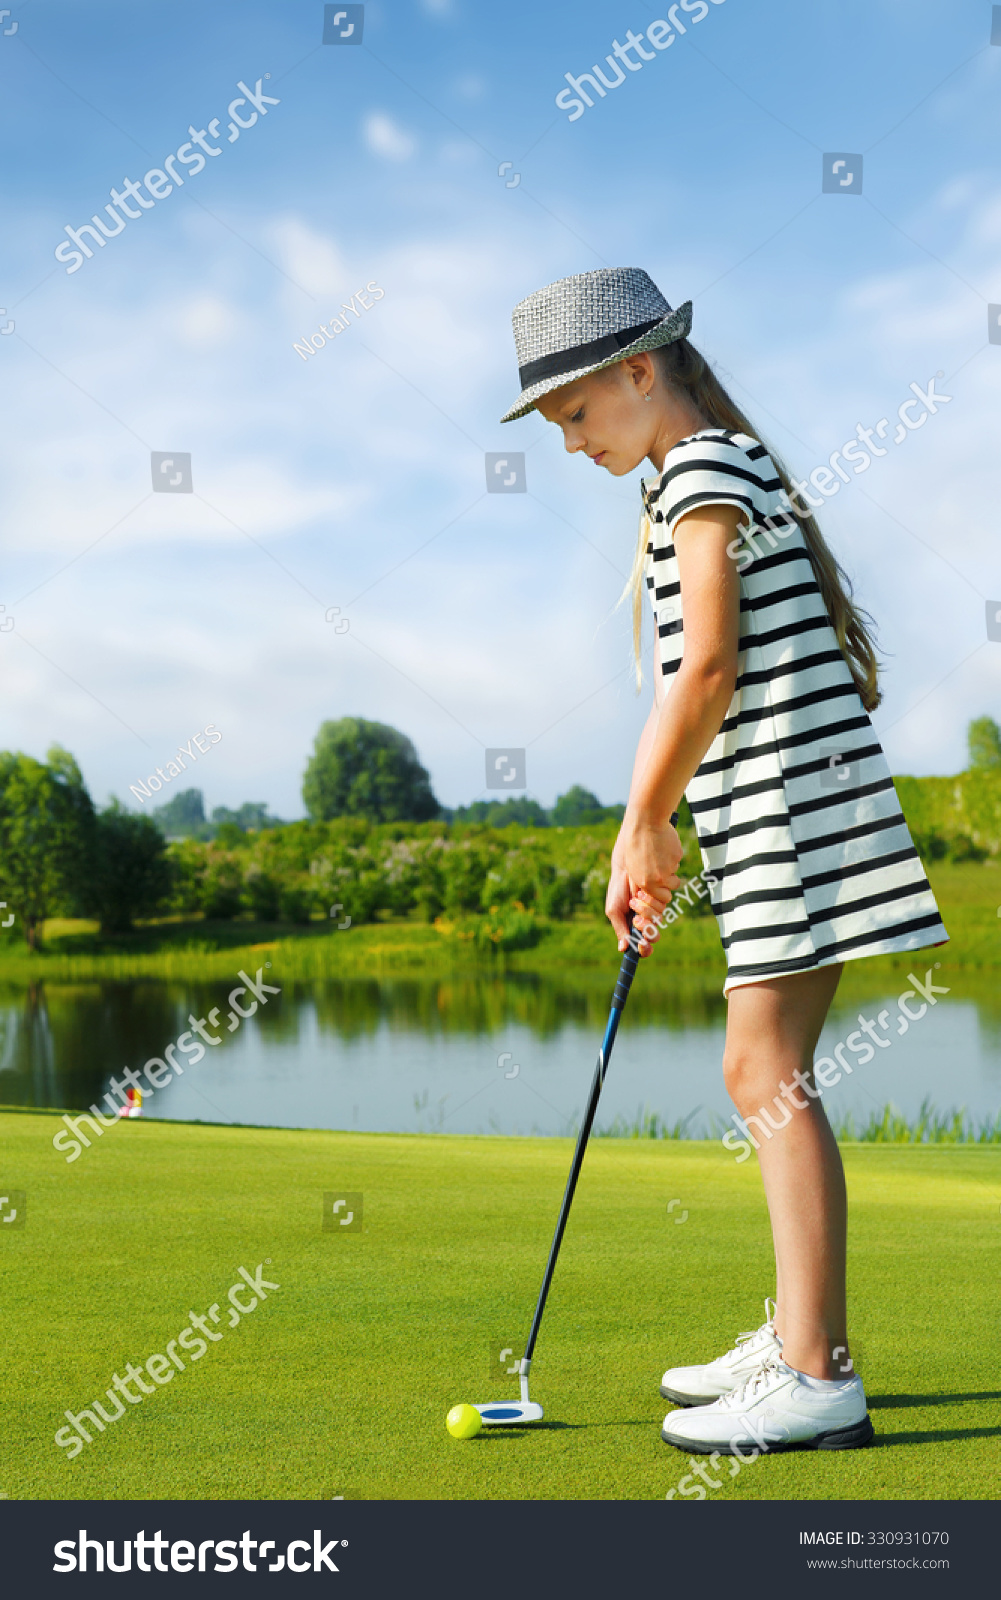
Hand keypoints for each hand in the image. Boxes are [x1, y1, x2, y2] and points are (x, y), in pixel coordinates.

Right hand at [616, 815, 682, 956]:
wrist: (628, 860)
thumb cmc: (619, 884)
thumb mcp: (614, 908)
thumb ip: (620, 928)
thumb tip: (623, 949)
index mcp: (637, 921)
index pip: (644, 941)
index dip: (645, 946)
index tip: (644, 946)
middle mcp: (650, 914)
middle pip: (655, 931)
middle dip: (648, 927)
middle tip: (639, 920)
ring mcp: (660, 901)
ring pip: (661, 914)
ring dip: (647, 908)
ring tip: (635, 897)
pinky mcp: (668, 888)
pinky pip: (667, 898)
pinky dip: (655, 896)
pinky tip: (644, 888)